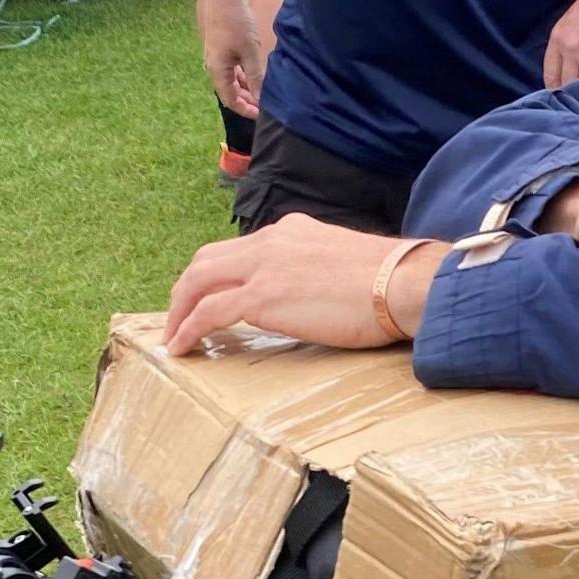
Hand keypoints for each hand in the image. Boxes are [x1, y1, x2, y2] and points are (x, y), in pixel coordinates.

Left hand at [162, 214, 442, 354]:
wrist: (404, 283)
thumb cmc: (392, 282)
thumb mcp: (346, 263)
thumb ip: (319, 271)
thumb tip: (319, 295)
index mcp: (292, 231)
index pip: (241, 249)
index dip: (219, 275)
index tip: (212, 297)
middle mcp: (271, 241)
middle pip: (207, 260)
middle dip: (186, 289)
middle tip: (180, 317)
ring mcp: (264, 267)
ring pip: (198, 281)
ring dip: (179, 309)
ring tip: (174, 336)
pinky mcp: (263, 297)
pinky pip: (209, 313)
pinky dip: (188, 329)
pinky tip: (181, 348)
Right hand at [197, 0, 264, 118]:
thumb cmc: (235, 22)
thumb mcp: (250, 52)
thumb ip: (256, 77)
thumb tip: (261, 99)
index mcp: (217, 71)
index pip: (231, 100)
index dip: (246, 110)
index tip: (262, 115)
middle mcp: (213, 65)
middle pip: (230, 91)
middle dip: (247, 100)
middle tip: (265, 105)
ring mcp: (216, 55)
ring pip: (231, 78)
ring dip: (246, 86)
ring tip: (263, 90)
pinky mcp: (220, 44)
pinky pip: (232, 66)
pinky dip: (244, 73)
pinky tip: (255, 71)